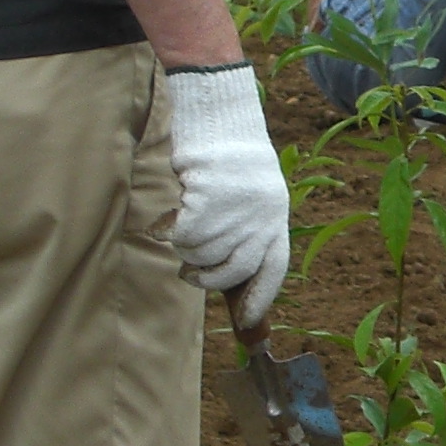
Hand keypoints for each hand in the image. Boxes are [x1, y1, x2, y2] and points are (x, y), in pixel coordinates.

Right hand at [162, 63, 291, 313]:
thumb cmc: (231, 162)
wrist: (220, 122)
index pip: (273, 268)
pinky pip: (186, 236)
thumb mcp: (251, 198)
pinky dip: (173, 234)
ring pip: (204, 254)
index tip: (248, 323)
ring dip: (186, 250)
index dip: (261, 297)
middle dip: (209, 280)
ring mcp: (238, 210)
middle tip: (190, 274)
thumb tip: (224, 274)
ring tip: (180, 232)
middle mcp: (263, 217)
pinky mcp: (211, 199)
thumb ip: (245, 231)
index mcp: (276, 217)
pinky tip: (169, 221)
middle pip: (234, 270)